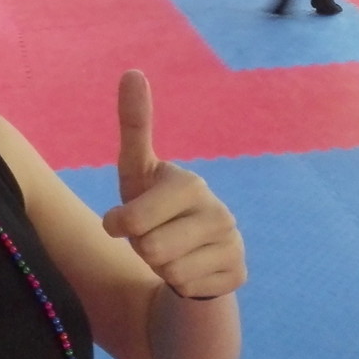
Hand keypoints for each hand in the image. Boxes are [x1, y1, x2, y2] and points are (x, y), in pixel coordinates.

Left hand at [102, 70, 245, 299]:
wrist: (189, 251)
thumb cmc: (153, 206)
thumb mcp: (135, 172)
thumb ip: (134, 125)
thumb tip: (133, 70)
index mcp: (187, 183)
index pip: (135, 217)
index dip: (121, 224)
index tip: (120, 221)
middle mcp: (216, 208)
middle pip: (149, 248)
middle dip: (141, 248)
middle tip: (152, 236)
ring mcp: (232, 241)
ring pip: (169, 271)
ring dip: (160, 267)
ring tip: (171, 250)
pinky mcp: (239, 271)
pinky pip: (187, 288)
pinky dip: (180, 284)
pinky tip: (191, 267)